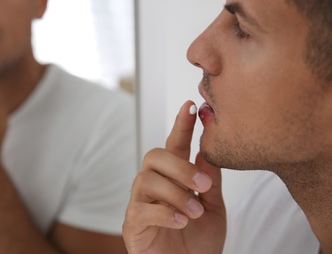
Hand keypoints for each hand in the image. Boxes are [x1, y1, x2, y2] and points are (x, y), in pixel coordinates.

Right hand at [123, 101, 225, 253]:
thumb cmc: (198, 243)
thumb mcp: (213, 208)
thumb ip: (210, 179)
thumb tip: (209, 147)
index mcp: (174, 180)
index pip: (174, 145)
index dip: (181, 125)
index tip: (191, 106)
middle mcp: (154, 187)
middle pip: (153, 155)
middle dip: (179, 165)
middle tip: (203, 183)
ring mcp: (140, 204)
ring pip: (146, 179)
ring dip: (175, 193)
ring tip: (195, 211)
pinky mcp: (132, 224)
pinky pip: (140, 208)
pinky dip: (165, 213)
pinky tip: (182, 221)